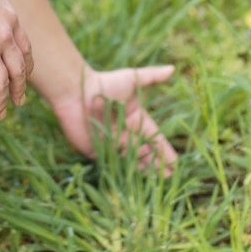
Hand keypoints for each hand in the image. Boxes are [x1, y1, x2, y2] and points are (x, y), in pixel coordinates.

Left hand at [48, 64, 177, 173]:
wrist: (75, 92)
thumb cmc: (104, 83)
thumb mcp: (131, 78)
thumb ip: (151, 77)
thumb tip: (172, 69)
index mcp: (135, 119)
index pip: (154, 137)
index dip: (164, 150)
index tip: (175, 162)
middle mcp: (125, 133)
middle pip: (145, 152)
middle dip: (157, 164)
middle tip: (168, 177)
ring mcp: (112, 143)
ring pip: (131, 161)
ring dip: (143, 170)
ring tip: (155, 182)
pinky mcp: (97, 151)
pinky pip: (113, 164)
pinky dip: (123, 173)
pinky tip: (133, 182)